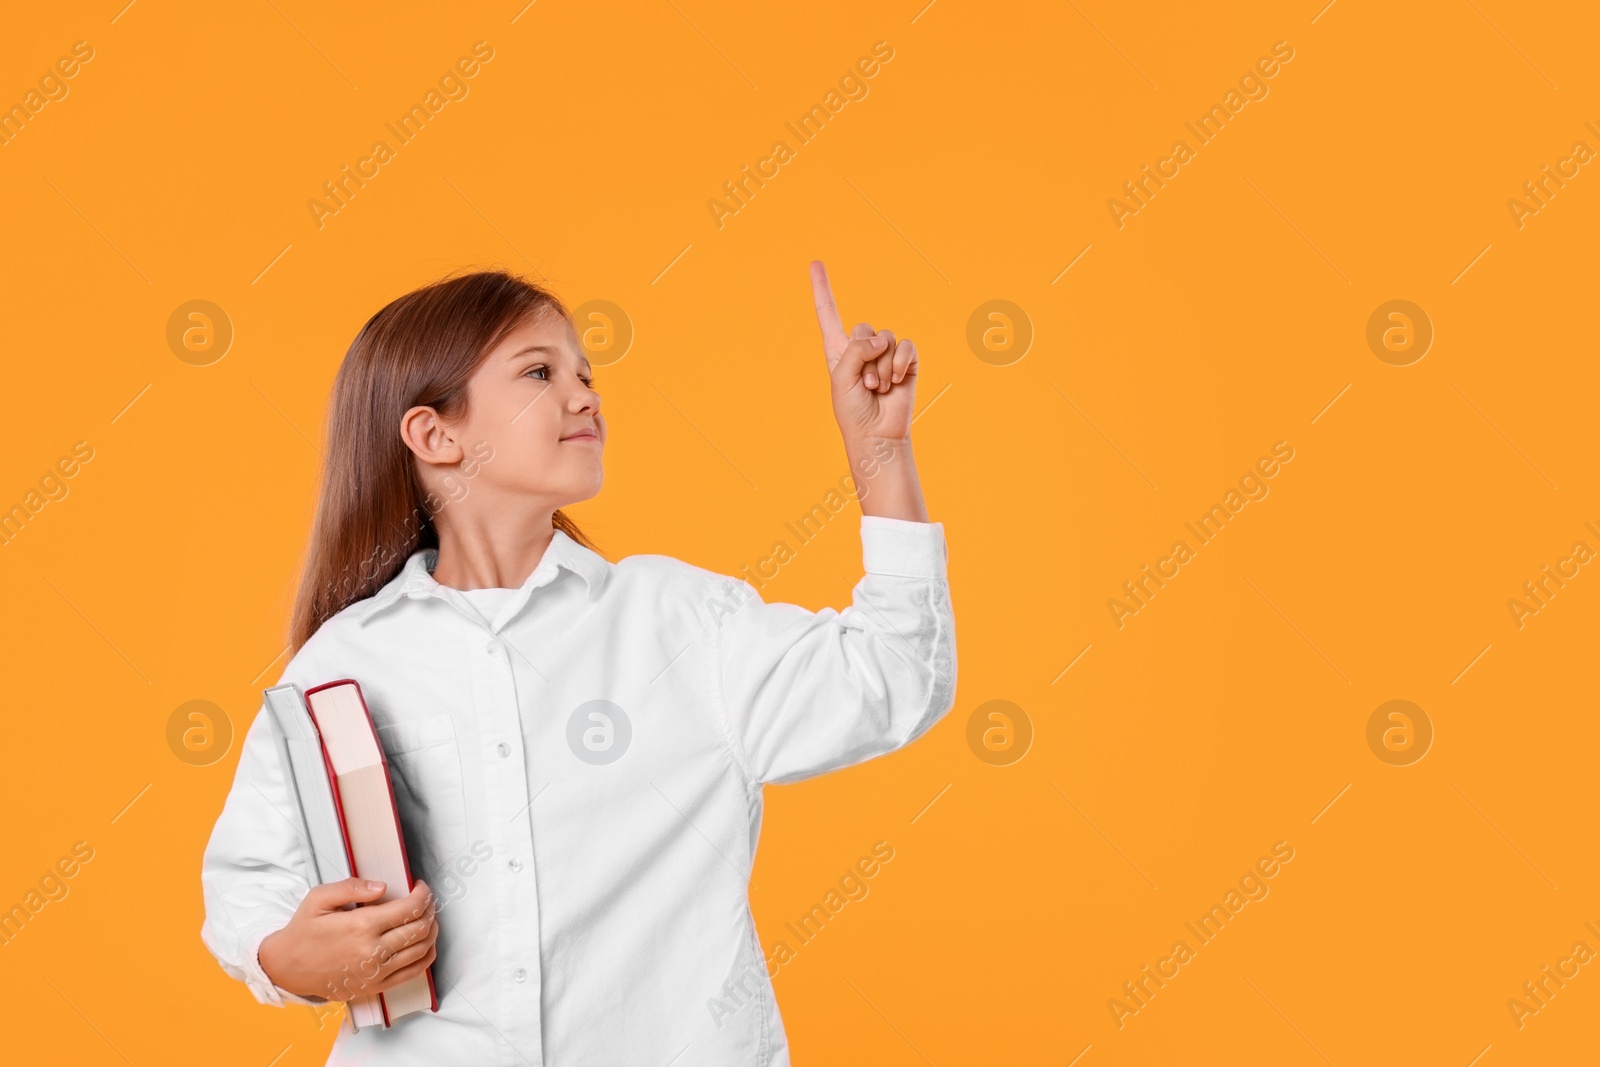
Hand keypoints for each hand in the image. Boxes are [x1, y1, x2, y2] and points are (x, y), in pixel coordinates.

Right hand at [258, 878, 437, 1001]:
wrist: (286, 968)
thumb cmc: (302, 932)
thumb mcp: (319, 899)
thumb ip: (351, 887)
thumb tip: (382, 886)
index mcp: (361, 926)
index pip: (410, 909)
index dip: (423, 895)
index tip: (420, 887)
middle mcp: (372, 951)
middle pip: (420, 928)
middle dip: (430, 910)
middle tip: (426, 901)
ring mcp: (376, 972)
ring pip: (421, 950)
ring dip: (432, 931)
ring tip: (427, 918)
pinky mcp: (375, 986)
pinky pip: (413, 972)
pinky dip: (426, 956)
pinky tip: (425, 944)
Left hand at [809, 260, 917, 442]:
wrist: (876, 434)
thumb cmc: (852, 410)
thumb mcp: (841, 377)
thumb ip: (856, 350)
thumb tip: (884, 339)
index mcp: (838, 351)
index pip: (828, 314)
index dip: (822, 289)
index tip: (814, 263)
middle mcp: (862, 349)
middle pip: (863, 327)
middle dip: (864, 356)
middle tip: (865, 384)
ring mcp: (885, 354)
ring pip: (885, 339)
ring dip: (881, 366)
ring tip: (878, 388)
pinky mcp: (906, 362)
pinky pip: (905, 346)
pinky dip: (899, 363)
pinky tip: (896, 382)